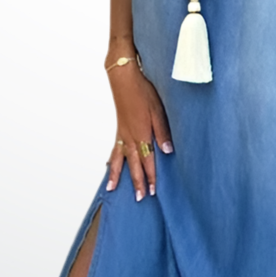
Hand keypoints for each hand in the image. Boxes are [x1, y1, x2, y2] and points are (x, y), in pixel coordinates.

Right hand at [105, 56, 173, 200]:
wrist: (123, 78)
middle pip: (133, 164)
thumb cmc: (143, 91)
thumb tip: (167, 151)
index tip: (154, 191)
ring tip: (112, 190)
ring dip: (117, 176)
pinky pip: (114, 150)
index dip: (151, 177)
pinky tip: (108, 167)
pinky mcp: (119, 129)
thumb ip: (163, 132)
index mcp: (141, 134)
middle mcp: (130, 137)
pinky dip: (111, 161)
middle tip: (139, 198)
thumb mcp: (158, 110)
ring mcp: (122, 134)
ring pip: (119, 160)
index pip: (148, 161)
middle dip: (136, 182)